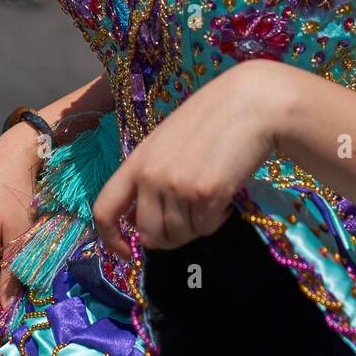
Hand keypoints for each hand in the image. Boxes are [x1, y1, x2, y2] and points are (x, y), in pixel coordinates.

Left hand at [92, 61, 285, 258]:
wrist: (251, 102)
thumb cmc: (212, 118)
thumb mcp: (168, 142)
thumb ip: (151, 176)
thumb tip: (141, 222)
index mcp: (137, 161)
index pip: (104, 210)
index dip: (111, 240)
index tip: (127, 253)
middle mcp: (151, 176)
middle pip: (149, 235)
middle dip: (171, 238)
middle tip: (191, 220)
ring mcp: (177, 185)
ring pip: (180, 235)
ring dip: (198, 226)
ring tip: (212, 198)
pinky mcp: (205, 194)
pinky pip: (206, 228)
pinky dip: (218, 220)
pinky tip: (227, 196)